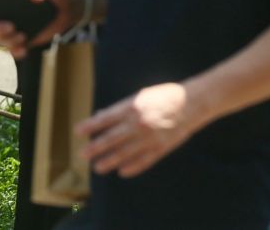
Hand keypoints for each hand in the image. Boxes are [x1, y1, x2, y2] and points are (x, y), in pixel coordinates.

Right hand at [0, 0, 76, 58]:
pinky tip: (24, 49)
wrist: (68, 5)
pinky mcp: (25, 40)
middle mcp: (7, 16)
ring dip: (8, 40)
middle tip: (10, 26)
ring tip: (22, 36)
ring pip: (2, 39)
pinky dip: (17, 51)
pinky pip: (15, 49)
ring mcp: (15, 29)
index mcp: (6, 0)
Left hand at [78, 82, 200, 177]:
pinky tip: (122, 172)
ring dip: (110, 161)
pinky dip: (132, 168)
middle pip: (112, 139)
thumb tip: (100, 116)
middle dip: (95, 148)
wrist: (191, 103)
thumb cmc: (162, 96)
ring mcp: (150, 138)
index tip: (77, 132)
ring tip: (98, 167)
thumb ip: (119, 108)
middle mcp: (138, 124)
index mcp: (131, 108)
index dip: (90, 126)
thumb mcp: (138, 96)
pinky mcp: (162, 148)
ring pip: (125, 153)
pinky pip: (144, 161)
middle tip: (82, 155)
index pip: (105, 119)